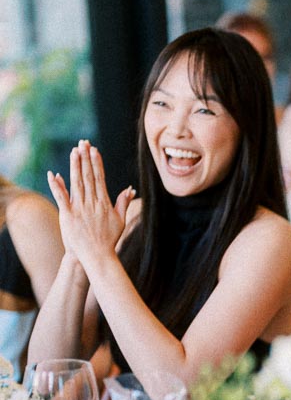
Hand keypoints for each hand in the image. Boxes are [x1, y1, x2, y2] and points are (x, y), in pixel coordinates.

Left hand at [48, 140, 131, 276]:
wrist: (98, 256)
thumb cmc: (109, 240)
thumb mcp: (120, 220)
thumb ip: (123, 203)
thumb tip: (130, 189)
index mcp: (104, 203)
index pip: (99, 177)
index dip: (96, 162)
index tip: (94, 149)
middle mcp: (92, 203)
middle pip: (88, 176)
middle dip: (86, 158)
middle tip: (83, 143)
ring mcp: (80, 209)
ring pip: (76, 183)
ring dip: (75, 166)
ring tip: (73, 151)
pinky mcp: (68, 216)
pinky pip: (61, 198)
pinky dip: (56, 186)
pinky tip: (52, 174)